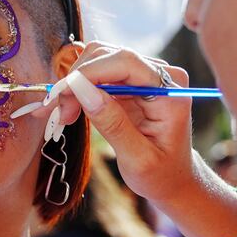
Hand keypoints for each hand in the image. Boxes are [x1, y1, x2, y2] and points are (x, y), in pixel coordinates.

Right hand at [33, 42, 196, 205]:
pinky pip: (98, 73)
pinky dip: (79, 88)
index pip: (126, 62)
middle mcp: (161, 75)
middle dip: (78, 79)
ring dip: (75, 84)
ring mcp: (145, 76)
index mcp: (170, 93)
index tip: (63, 95)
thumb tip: (81, 89)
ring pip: (99, 60)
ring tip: (66, 115)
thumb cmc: (161, 175)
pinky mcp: (131, 82)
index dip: (90, 72)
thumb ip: (112, 123)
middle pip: (108, 55)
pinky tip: (71, 109)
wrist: (173, 181)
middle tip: (62, 114)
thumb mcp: (137, 159)